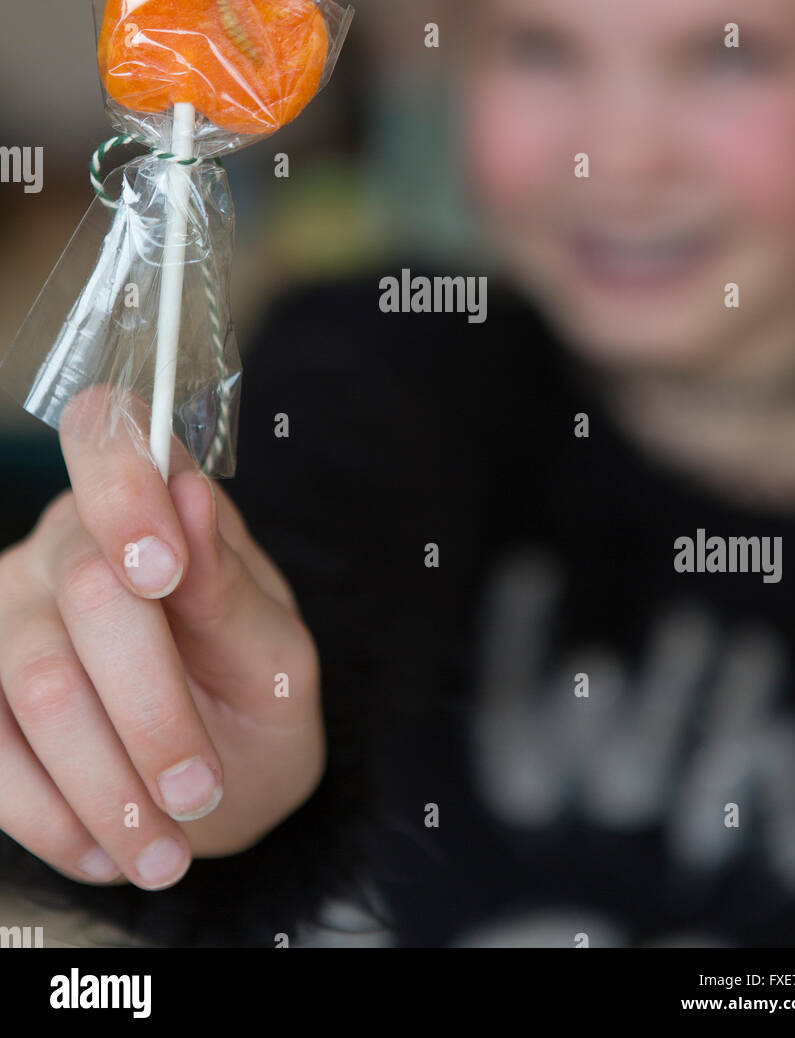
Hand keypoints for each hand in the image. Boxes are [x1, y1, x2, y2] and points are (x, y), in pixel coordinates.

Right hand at [0, 386, 324, 889]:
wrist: (218, 792)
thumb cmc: (255, 704)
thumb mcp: (275, 658)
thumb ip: (229, 586)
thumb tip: (189, 491)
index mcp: (158, 506)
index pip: (111, 435)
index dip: (124, 487)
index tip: (163, 569)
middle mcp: (68, 544)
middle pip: (89, 594)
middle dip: (151, 710)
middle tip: (201, 791)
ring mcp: (9, 615)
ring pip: (36, 685)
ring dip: (105, 785)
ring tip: (164, 851)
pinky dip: (55, 819)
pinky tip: (108, 850)